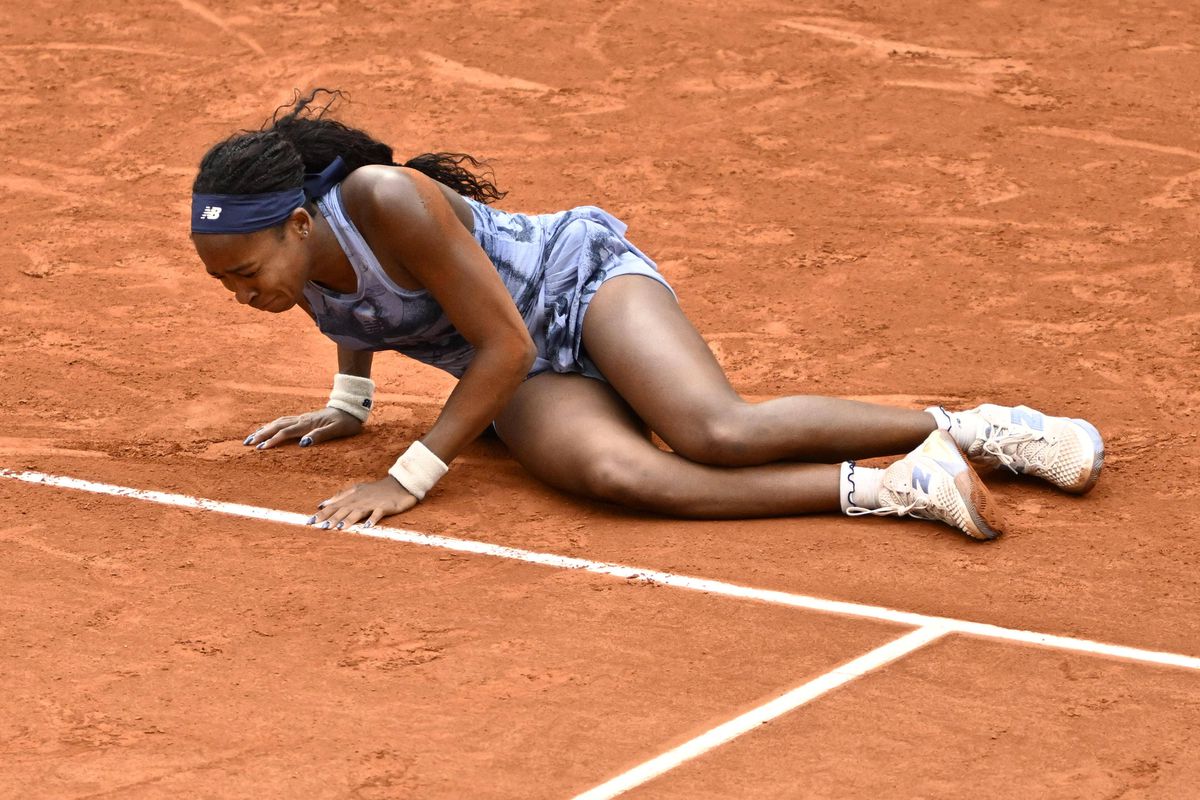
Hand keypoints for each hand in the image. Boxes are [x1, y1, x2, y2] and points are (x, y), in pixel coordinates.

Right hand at [243, 407, 362, 449]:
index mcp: (308, 424)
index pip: (286, 432)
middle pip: (277, 426)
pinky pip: (283, 421)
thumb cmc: (345, 422)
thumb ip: (320, 436)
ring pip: (278, 422)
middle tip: (247, 443)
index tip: (261, 449)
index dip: (273, 440)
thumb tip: (304, 443)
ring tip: (251, 437)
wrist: (350, 409)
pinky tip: (267, 429)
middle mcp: (302, 420)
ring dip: (264, 429)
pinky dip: (272, 425)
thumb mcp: (337, 430)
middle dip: (262, 434)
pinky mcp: (303, 418)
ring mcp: (302, 418)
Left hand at [308, 476, 417, 528]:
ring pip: (358, 512)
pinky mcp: (385, 506)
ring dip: (349, 519)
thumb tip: (321, 504)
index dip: (322, 514)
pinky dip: (373, 519)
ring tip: (340, 528)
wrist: (400, 484)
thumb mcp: (357, 490)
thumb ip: (339, 497)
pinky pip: (378, 513)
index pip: (334, 506)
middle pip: (343, 510)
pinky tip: (368, 526)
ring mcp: (372, 503)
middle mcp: (360, 500)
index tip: (309, 522)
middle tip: (321, 527)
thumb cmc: (377, 490)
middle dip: (332, 518)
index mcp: (352, 497)